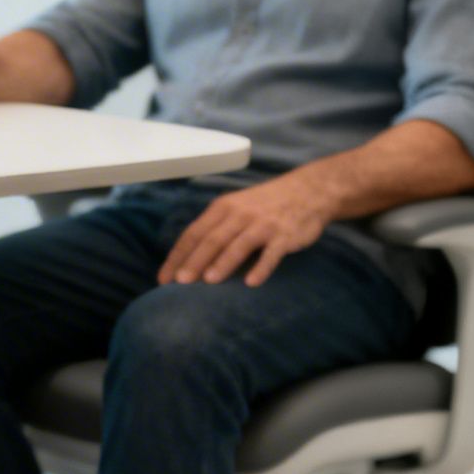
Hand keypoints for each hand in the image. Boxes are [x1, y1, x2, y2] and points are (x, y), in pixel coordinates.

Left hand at [159, 178, 331, 286]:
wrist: (309, 190)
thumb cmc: (266, 205)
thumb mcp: (237, 208)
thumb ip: (216, 228)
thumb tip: (190, 259)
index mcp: (223, 208)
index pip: (193, 233)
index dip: (178, 256)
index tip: (164, 278)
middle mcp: (240, 214)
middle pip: (212, 239)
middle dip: (194, 261)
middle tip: (180, 283)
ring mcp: (263, 224)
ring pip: (239, 244)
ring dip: (223, 262)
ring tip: (209, 281)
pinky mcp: (285, 235)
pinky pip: (271, 253)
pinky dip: (261, 267)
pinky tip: (251, 283)